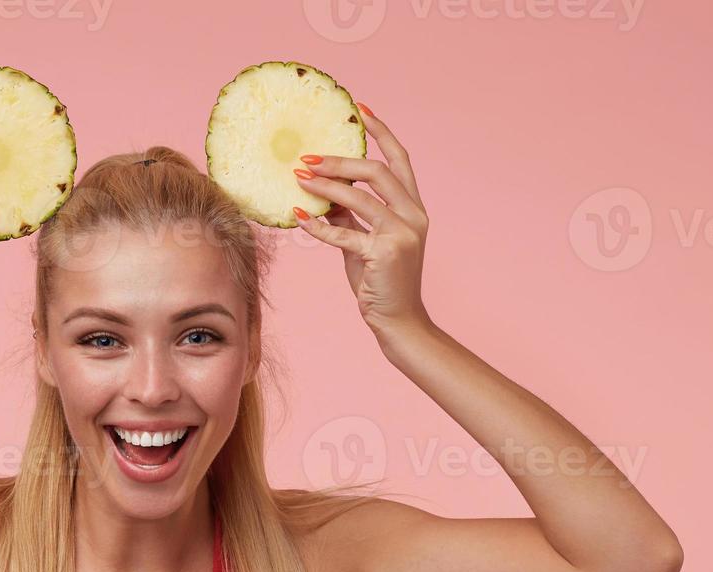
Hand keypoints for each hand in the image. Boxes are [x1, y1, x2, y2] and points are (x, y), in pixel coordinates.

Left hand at [291, 103, 429, 332]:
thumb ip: (350, 217)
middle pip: (377, 172)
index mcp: (413, 208)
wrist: (398, 320)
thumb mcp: (364, 243)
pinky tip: (299, 217)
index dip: (381, 132)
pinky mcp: (384, 254)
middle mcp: (413, 216)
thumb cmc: (380, 281)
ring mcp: (402, 235)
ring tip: (298, 179)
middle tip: (307, 158)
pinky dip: (319, 226)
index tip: (359, 111)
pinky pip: (345, 233)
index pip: (400, 160)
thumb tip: (323, 194)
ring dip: (326, 187)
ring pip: (361, 198)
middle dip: (341, 161)